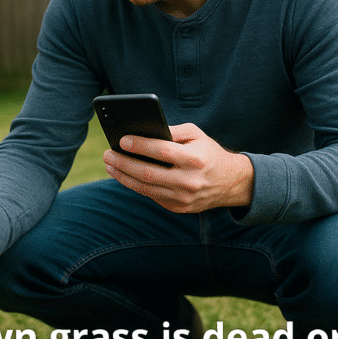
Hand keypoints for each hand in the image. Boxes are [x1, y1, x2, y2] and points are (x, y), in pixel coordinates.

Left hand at [102, 123, 253, 213]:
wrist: (230, 183)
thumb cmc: (207, 153)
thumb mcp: (196, 135)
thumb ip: (172, 131)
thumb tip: (143, 131)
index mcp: (196, 159)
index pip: (162, 151)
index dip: (140, 146)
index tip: (122, 140)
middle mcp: (189, 181)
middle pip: (148, 173)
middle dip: (123, 163)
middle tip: (107, 154)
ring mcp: (183, 198)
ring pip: (145, 188)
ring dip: (123, 177)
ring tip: (110, 165)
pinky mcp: (178, 208)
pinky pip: (151, 196)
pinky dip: (135, 185)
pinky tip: (123, 175)